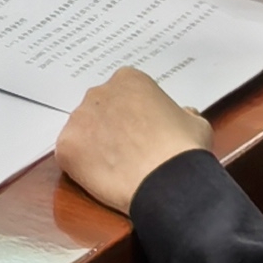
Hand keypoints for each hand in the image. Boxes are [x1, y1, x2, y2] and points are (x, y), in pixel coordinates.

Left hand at [56, 68, 211, 215]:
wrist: (167, 181)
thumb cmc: (183, 150)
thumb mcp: (196, 123)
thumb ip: (183, 113)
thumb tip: (183, 114)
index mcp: (129, 80)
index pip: (123, 94)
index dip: (131, 114)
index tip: (140, 131)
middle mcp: (99, 93)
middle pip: (99, 109)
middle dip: (109, 127)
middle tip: (126, 150)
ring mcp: (78, 119)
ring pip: (82, 132)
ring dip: (93, 146)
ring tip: (115, 168)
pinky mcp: (65, 147)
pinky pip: (69, 155)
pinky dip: (81, 166)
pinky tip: (101, 177)